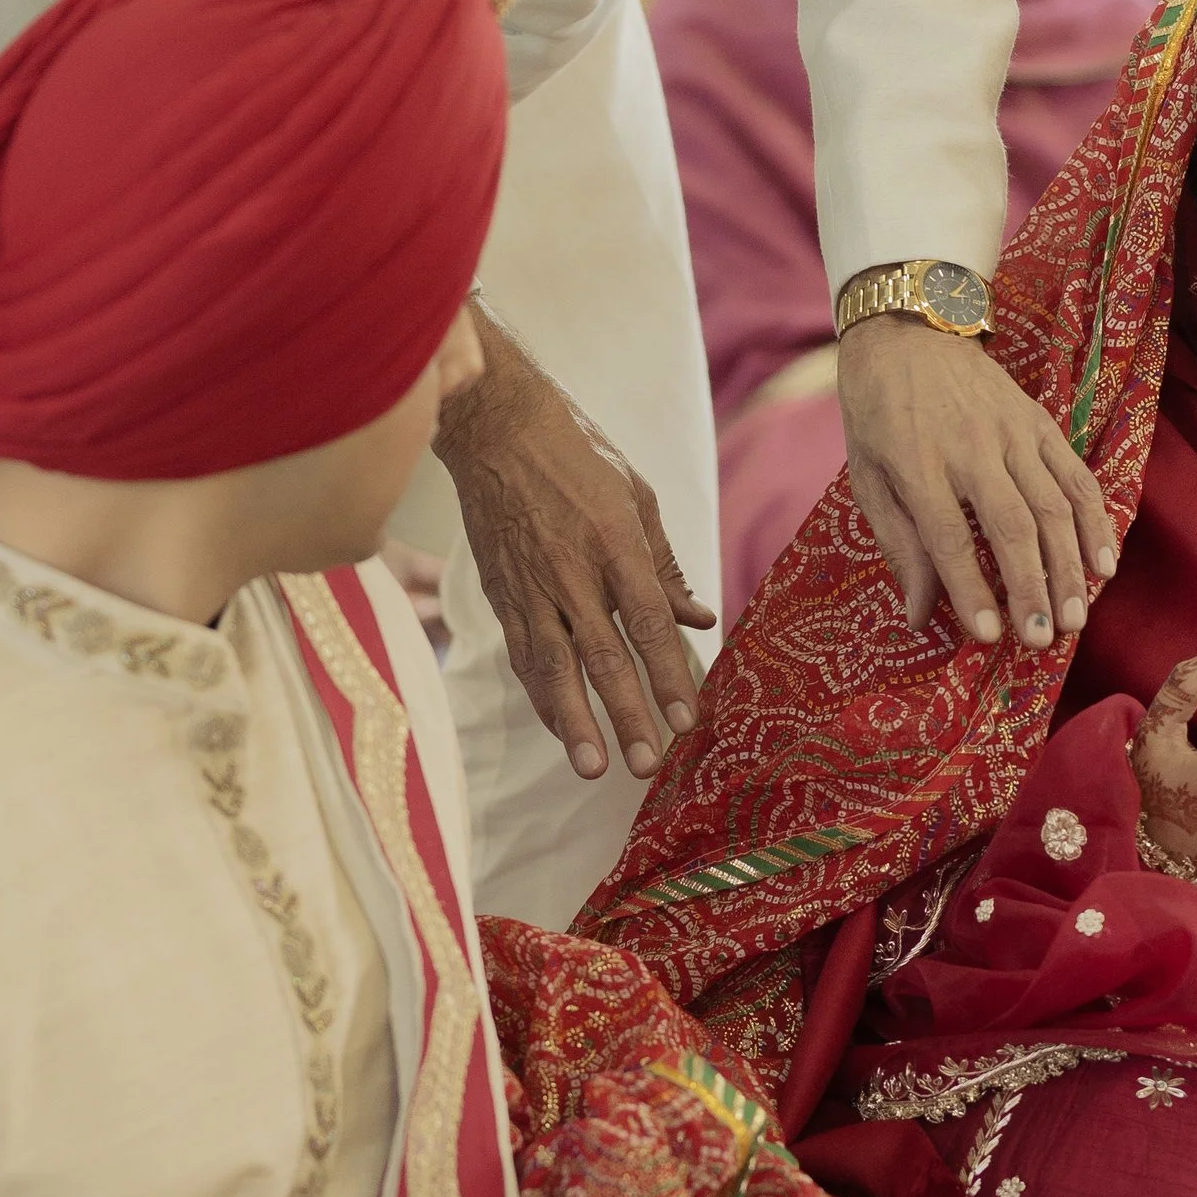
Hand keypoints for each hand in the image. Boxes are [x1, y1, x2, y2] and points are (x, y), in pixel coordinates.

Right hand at [437, 308, 713, 778]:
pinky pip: (522, 654)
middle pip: (602, 657)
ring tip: (592, 767)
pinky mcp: (500, 592)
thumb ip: (666, 566)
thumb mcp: (637, 497)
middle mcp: (571, 571)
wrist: (495, 429)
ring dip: (573, 722)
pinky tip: (557, 727)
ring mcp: (530, 586)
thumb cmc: (576, 455)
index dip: (667, 673)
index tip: (684, 719)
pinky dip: (540, 695)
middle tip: (645, 765)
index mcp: (614, 543)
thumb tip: (700, 619)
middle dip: (625, 715)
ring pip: (552, 667)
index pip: (646, 622)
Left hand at [836, 316, 1115, 648]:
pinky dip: (1095, 522)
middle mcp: (970, 446)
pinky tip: (1104, 565)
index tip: (987, 636)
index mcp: (917, 462)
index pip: (949, 536)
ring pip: (1052, 505)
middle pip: (1011, 525)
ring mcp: (1012, 432)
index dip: (970, 589)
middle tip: (1042, 639)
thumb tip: (919, 616)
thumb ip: (899, 545)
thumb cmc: (878, 412)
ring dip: (1068, 566)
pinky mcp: (1040, 422)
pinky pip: (1076, 477)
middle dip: (1031, 587)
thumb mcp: (867, 476)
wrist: (908, 331)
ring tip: (1074, 618)